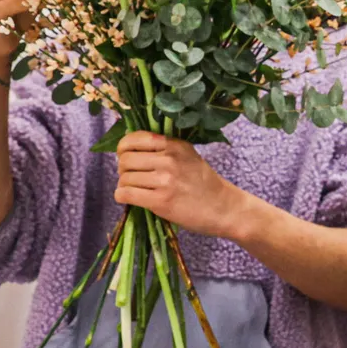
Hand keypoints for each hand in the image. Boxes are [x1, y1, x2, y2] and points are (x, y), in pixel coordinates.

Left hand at [114, 131, 247, 237]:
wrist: (224, 208)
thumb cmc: (204, 184)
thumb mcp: (188, 157)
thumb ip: (164, 149)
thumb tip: (129, 151)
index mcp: (175, 145)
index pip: (135, 139)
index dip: (124, 149)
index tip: (126, 157)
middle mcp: (169, 159)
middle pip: (126, 159)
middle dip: (123, 170)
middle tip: (132, 178)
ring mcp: (165, 180)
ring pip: (124, 178)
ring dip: (125, 185)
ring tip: (136, 190)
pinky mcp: (160, 201)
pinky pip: (126, 194)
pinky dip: (123, 197)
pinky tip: (131, 199)